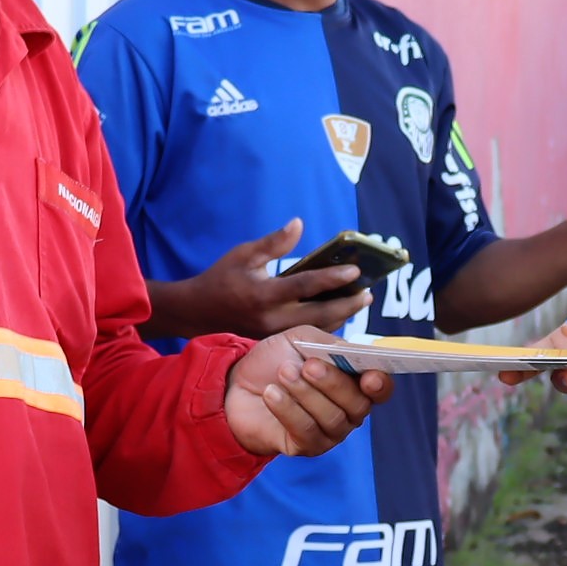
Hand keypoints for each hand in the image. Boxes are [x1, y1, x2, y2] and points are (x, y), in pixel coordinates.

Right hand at [162, 219, 369, 337]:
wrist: (199, 311)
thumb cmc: (221, 277)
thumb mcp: (244, 254)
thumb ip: (273, 242)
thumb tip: (299, 224)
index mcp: (263, 295)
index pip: (305, 287)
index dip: (332, 278)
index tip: (355, 271)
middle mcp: (271, 319)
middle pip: (319, 315)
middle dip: (347, 304)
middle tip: (368, 294)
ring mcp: (273, 334)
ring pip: (316, 329)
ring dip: (341, 317)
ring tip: (360, 302)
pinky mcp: (274, 341)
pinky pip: (306, 334)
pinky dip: (326, 325)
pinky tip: (340, 314)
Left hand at [223, 328, 390, 454]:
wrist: (237, 384)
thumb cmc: (275, 360)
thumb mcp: (302, 339)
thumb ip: (328, 343)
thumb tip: (349, 352)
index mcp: (354, 381)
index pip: (381, 388)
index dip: (381, 384)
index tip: (370, 376)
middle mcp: (348, 410)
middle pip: (358, 404)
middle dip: (333, 383)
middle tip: (308, 366)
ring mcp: (329, 431)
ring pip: (332, 418)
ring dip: (306, 393)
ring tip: (283, 373)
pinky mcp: (306, 446)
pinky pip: (307, 431)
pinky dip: (288, 409)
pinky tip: (271, 394)